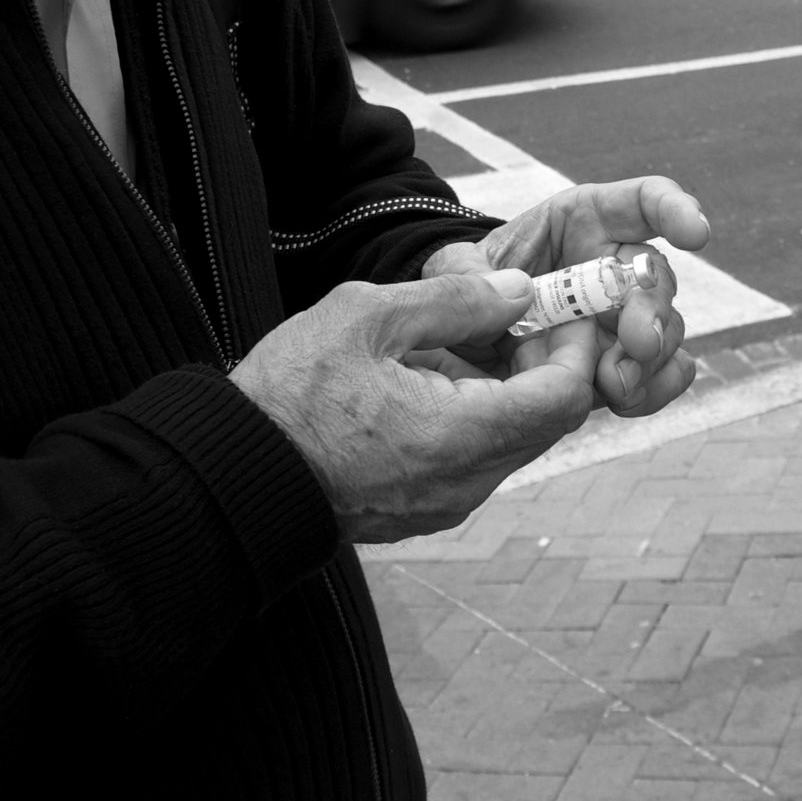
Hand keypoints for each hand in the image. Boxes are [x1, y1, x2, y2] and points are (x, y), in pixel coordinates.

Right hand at [231, 268, 605, 542]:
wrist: (229, 473)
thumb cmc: (288, 394)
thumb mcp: (366, 316)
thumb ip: (454, 300)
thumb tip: (518, 291)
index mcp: (458, 437)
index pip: (565, 397)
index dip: (571, 344)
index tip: (552, 306)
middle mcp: (465, 482)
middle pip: (547, 421)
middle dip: (542, 361)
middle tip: (511, 314)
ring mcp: (446, 503)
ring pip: (514, 440)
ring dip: (507, 388)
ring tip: (460, 340)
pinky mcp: (424, 509)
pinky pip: (477, 458)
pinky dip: (476, 415)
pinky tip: (431, 379)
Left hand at [422, 176, 710, 416]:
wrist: (463, 339)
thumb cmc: (469, 287)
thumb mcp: (453, 270)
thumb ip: (465, 273)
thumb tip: (511, 291)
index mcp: (584, 224)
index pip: (642, 202)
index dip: (674, 209)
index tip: (695, 234)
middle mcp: (615, 267)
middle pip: (657, 277)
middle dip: (653, 310)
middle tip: (637, 342)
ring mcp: (623, 318)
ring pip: (666, 329)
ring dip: (651, 358)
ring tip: (617, 384)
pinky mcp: (624, 363)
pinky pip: (663, 374)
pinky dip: (655, 388)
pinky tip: (627, 400)